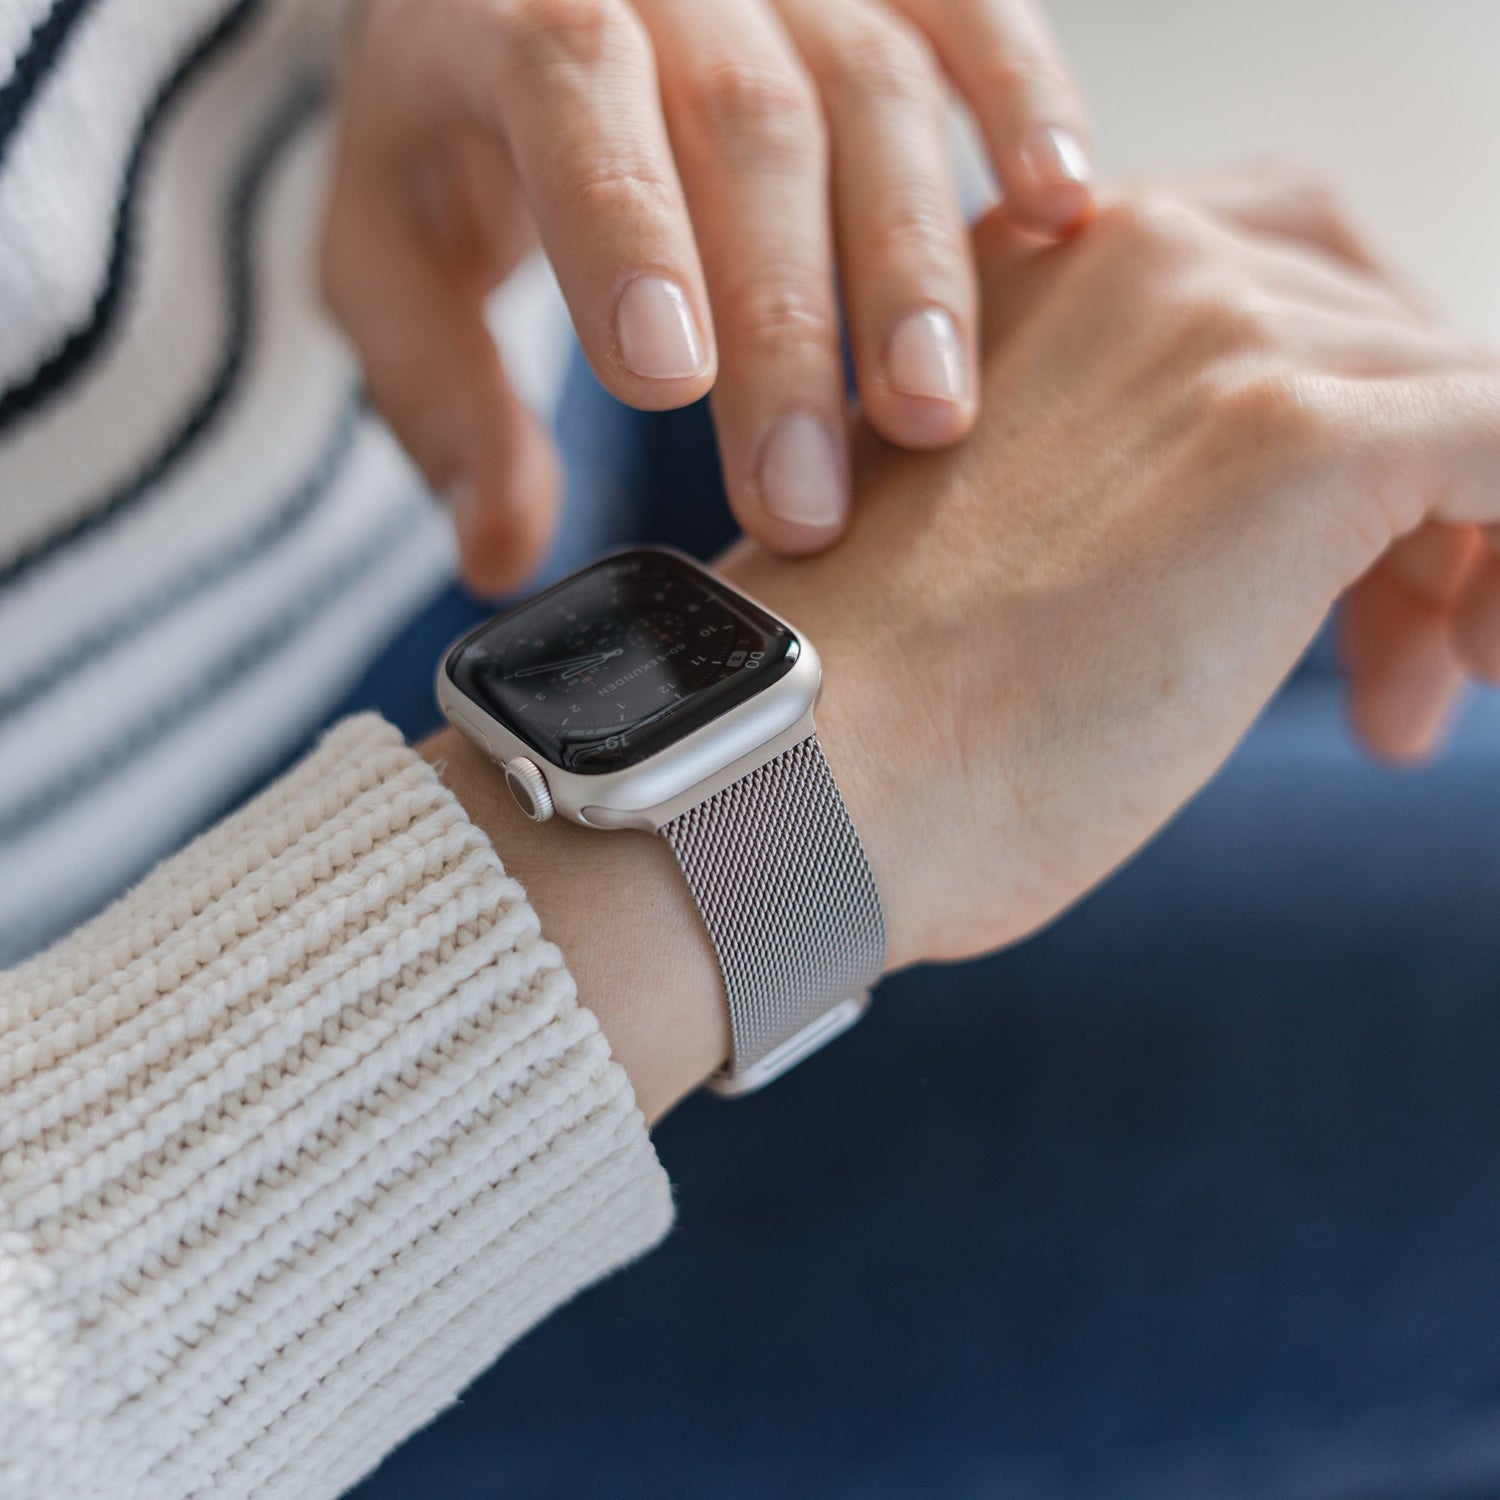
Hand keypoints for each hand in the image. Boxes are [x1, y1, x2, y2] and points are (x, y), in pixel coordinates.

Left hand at [322, 0, 1092, 592]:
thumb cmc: (452, 123)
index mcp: (499, 7)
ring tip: (936, 415)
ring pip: (874, 84)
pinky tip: (1060, 212)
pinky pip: (971, 10)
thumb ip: (445, 396)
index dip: (628, 230)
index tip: (672, 381)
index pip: (571, 87)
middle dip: (786, 325)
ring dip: (912, 264)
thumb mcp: (393, 254)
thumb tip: (501, 554)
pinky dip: (1023, 104)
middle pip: (745, 125)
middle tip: (809, 497)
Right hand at [435, 170, 1499, 1119]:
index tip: (1327, 605)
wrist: (795, 783)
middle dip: (1413, 494)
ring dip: (1471, 548)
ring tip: (1425, 696)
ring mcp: (1215, 335)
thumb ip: (1114, 498)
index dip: (1335, 436)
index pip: (1274, 298)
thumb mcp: (988, 558)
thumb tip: (1248, 561)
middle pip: (1378, 330)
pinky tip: (1477, 668)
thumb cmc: (870, 725)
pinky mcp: (1298, 438)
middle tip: (1394, 659)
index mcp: (1043, 283)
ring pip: (1462, 394)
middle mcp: (1135, 259)